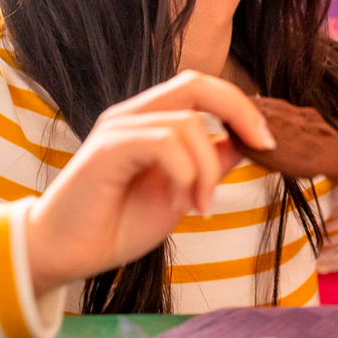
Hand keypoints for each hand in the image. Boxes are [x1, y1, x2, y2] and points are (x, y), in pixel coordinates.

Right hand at [25, 70, 276, 296]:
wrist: (66, 253)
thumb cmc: (117, 224)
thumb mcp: (182, 192)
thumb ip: (209, 164)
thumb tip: (247, 142)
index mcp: (151, 120)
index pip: (203, 89)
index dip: (242, 107)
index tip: (270, 142)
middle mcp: (134, 115)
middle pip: (197, 83)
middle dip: (240, 110)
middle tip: (264, 145)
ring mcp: (119, 128)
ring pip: (188, 124)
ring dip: (207, 171)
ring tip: (201, 207)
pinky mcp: (107, 149)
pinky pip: (163, 143)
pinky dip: (185, 175)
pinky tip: (181, 204)